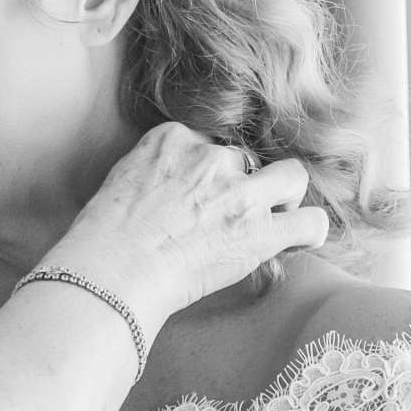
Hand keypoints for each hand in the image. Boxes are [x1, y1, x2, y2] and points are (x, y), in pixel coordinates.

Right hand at [52, 122, 327, 326]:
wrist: (110, 271)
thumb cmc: (100, 239)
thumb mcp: (122, 181)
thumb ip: (155, 173)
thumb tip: (170, 192)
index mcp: (172, 139)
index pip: (208, 145)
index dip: (206, 174)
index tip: (195, 199)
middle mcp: (210, 158)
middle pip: (245, 161)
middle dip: (241, 185)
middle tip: (226, 216)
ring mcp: (239, 193)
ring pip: (290, 178)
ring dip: (283, 198)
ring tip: (267, 222)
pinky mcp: (258, 231)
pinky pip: (309, 222)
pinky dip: (308, 231)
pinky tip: (297, 240)